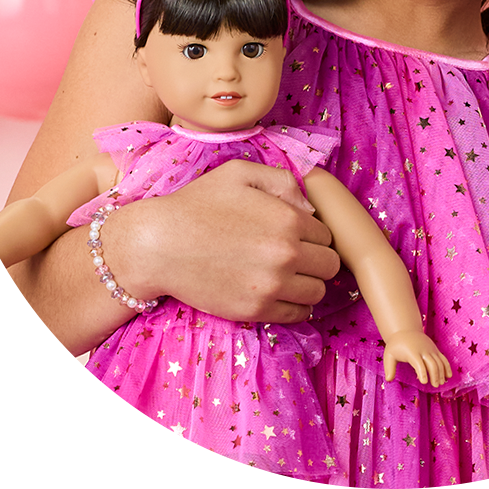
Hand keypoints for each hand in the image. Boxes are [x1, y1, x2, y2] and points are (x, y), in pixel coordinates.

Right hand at [114, 159, 340, 323]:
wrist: (158, 244)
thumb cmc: (197, 204)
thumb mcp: (239, 174)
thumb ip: (282, 181)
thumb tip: (310, 207)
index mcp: (287, 218)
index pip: (326, 234)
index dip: (313, 235)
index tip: (297, 236)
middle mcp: (286, 253)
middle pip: (330, 265)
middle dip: (317, 260)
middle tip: (296, 257)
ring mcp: (272, 285)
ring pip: (318, 292)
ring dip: (308, 284)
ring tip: (287, 276)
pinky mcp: (255, 310)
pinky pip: (298, 315)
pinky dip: (294, 306)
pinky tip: (277, 293)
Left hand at [383, 330, 451, 386]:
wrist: (405, 330)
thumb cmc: (396, 345)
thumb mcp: (389, 354)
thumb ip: (389, 367)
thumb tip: (388, 380)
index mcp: (411, 352)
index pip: (418, 363)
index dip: (421, 372)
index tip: (424, 382)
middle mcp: (423, 350)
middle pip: (432, 363)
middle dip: (435, 374)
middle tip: (435, 386)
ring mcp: (430, 349)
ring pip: (439, 361)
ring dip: (442, 372)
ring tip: (441, 383)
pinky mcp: (435, 350)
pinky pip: (443, 358)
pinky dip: (447, 366)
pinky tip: (448, 376)